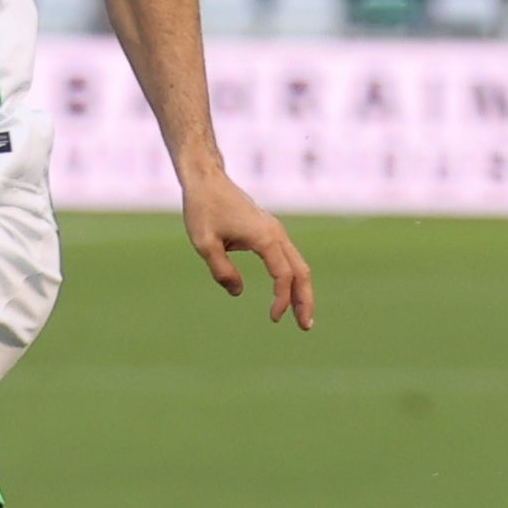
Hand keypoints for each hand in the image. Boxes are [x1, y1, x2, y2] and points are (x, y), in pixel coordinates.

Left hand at [184, 172, 314, 328]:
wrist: (207, 180)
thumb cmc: (202, 210)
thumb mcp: (204, 243)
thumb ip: (221, 270)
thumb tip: (238, 292)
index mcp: (264, 237)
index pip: (283, 275)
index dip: (281, 299)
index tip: (273, 318)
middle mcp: (276, 234)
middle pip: (301, 271)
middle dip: (305, 300)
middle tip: (305, 326)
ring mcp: (275, 231)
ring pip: (298, 264)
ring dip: (301, 290)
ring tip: (300, 315)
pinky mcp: (269, 231)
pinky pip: (288, 258)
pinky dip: (292, 277)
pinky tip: (287, 292)